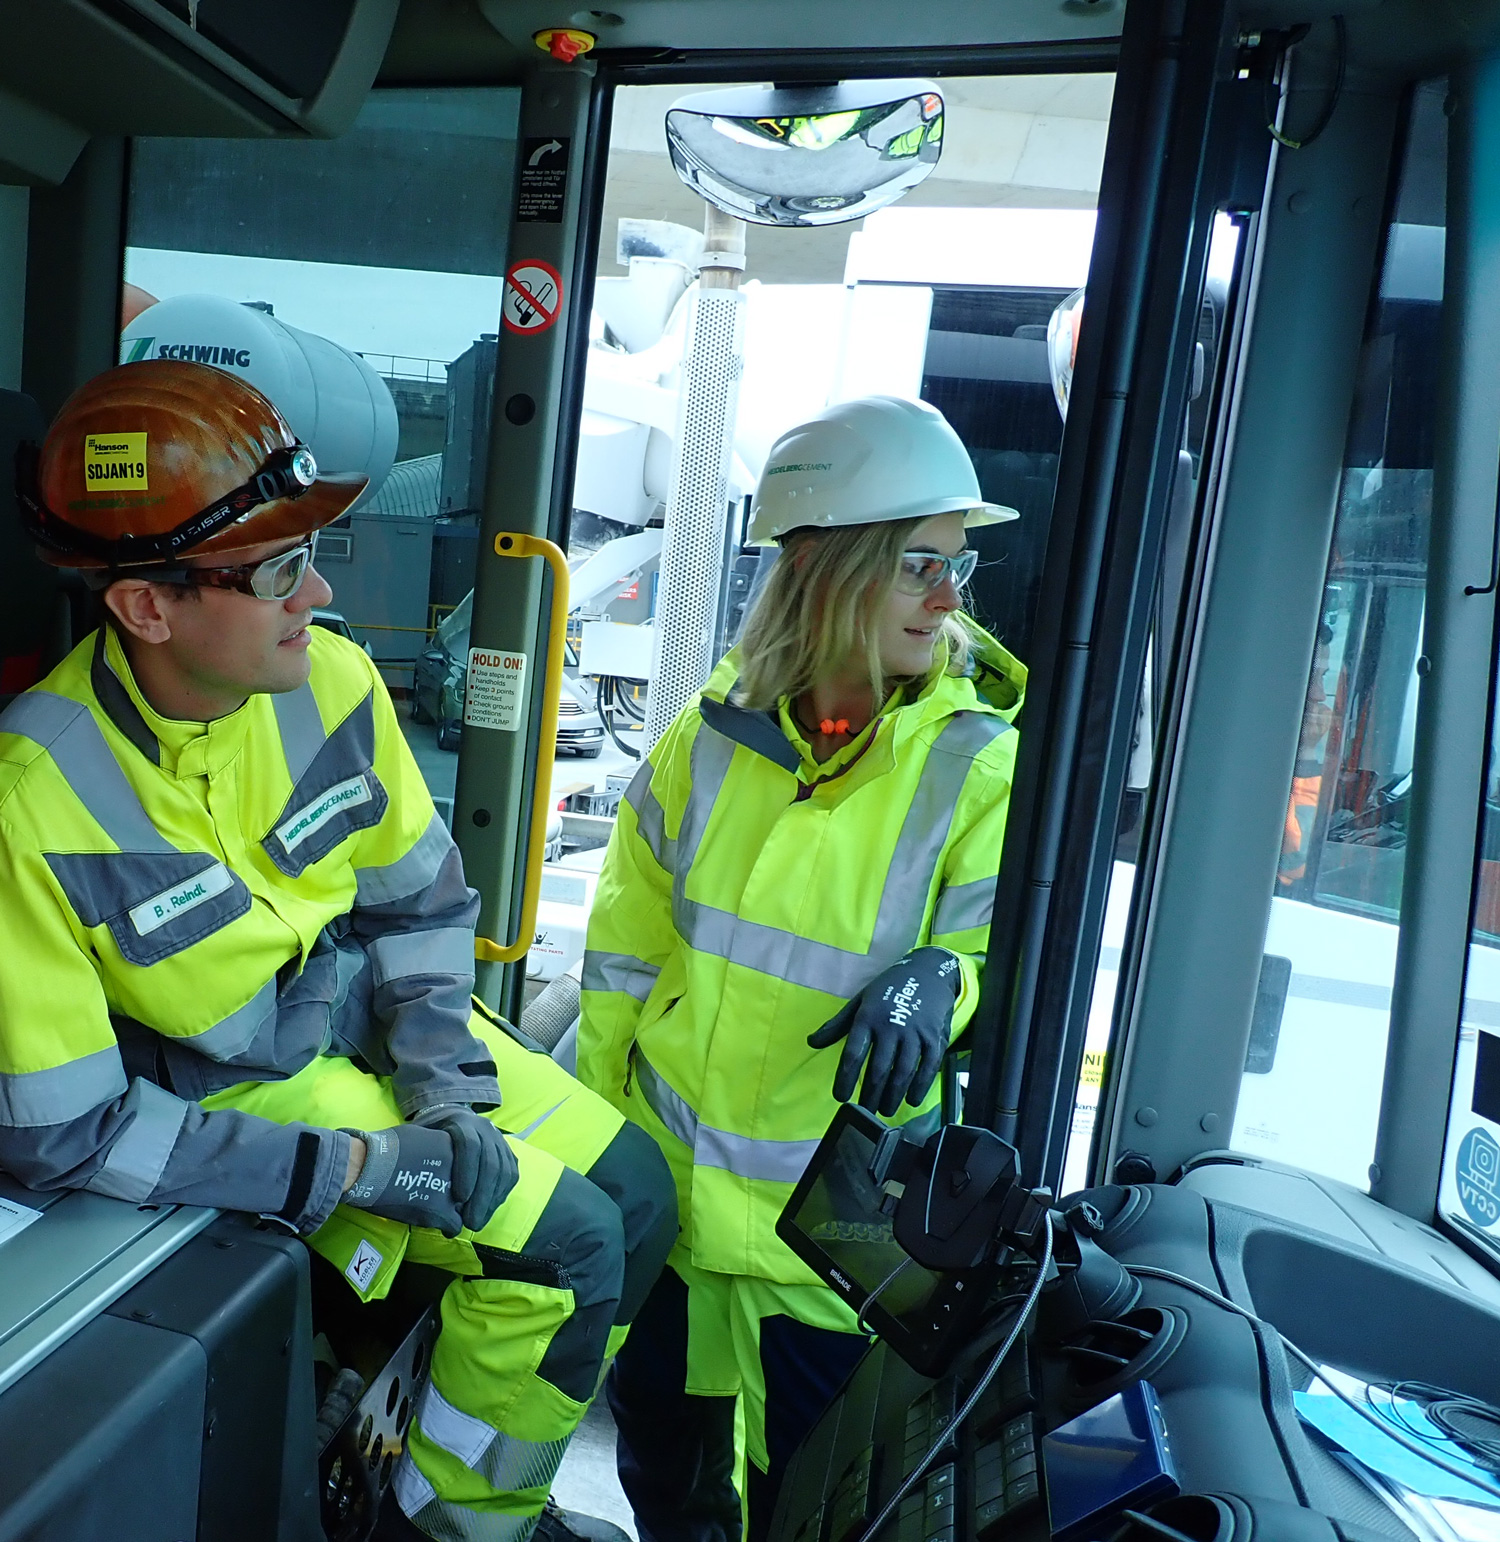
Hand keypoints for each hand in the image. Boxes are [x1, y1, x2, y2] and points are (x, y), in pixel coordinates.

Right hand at [340, 1124, 463, 1236]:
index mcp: (454, 1146)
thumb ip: (435, 1147)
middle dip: (458, 1195)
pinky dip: (448, 1227)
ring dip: (454, 1212)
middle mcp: (459, 1167)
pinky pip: (455, 1225)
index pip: (469, 1167)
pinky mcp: (441, 1212)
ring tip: (442, 1215)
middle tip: (445, 1200)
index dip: (459, 1176)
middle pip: (469, 1187)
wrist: (368, 1166)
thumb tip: (433, 1154)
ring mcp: (452, 1190)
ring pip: (463, 1207)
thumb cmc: (384, 1148)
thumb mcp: (419, 1135)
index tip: (451, 1182)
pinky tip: (443, 1228)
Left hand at [410, 1106, 517, 1233]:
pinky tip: (487, 1211)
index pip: (470, 1145)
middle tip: (470, 1223)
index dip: (467, 1171)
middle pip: (490, 1163)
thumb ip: (417, 1154)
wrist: (453, 1114)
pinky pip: (511, 1175)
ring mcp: (499, 1140)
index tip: (458, 1198)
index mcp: (461, 1123)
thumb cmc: (430, 1133)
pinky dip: (500, 1196)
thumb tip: (407, 1186)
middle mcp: (485, 1128)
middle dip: (482, 1196)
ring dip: (492, 1201)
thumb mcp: (420, 1135)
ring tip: (477, 1223)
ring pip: (504, 1171)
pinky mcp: (508, 1152)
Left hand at [807, 948, 961, 1117]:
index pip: (853, 1054)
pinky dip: (920, 1087)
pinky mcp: (935, 1038)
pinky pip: (928, 1068)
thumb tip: (811, 1042)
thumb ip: (836, 1025)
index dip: (845, 1079)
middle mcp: (891, 1026)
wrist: (927, 972)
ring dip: (892, 1096)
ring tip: (884, 1110)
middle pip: (878, 1069)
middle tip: (864, 1112)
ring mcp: (915, 1033)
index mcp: (868, 1017)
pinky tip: (911, 1099)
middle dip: (870, 1095)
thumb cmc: (888, 988)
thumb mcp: (859, 1001)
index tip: (841, 1097)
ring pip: (902, 1072)